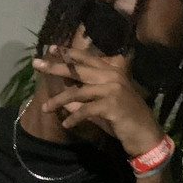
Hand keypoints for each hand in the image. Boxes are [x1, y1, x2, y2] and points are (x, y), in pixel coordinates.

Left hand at [32, 45, 163, 156]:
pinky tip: (66, 124)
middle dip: (55, 67)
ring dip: (59, 100)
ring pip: (78, 92)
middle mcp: (112, 76)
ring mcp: (113, 89)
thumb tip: (63, 100)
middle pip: (78, 70)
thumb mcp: (102, 107)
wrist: (146, 135)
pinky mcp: (111, 105)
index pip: (87, 58)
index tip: (52, 48)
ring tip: (45, 108)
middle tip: (36, 64)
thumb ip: (85, 101)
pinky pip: (86, 110)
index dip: (69, 53)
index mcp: (112, 71)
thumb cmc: (124, 120)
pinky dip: (74, 118)